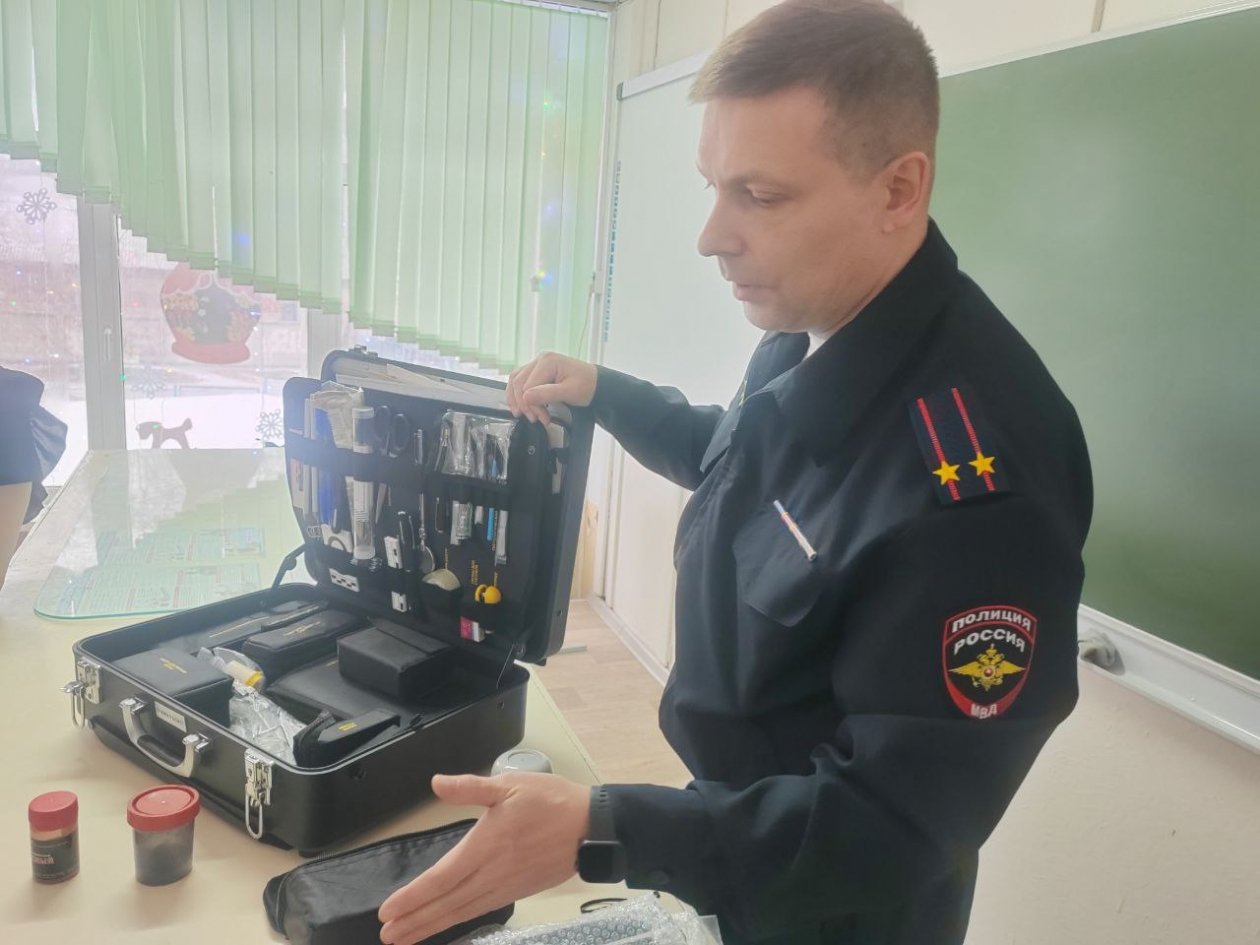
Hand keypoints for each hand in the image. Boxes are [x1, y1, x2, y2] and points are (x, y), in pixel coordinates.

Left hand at [378, 772, 590, 944]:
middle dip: (415, 920)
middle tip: (388, 934)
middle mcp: (492, 872)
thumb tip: (437, 783)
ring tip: (405, 937)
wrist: (591, 827)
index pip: (442, 877)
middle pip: (447, 902)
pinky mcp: (516, 892)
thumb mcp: (510, 784)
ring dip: (431, 926)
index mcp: (486, 845)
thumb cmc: (550, 801)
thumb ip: (471, 787)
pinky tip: (445, 924)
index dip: (414, 896)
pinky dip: (457, 920)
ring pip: (461, 912)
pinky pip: (479, 911)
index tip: (389, 910)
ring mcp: (505, 887)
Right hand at [506, 352, 597, 424]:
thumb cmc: (587, 386)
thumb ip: (547, 394)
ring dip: (517, 399)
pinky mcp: (537, 370)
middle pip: (519, 383)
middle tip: (536, 419)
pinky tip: (521, 404)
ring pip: (516, 381)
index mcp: (547, 361)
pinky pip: (520, 380)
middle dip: (525, 404)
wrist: (597, 384)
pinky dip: (518, 393)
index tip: (543, 419)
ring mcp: (537, 364)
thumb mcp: (570, 392)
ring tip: (524, 414)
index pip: (528, 386)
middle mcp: (540, 359)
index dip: (532, 405)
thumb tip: (525, 398)